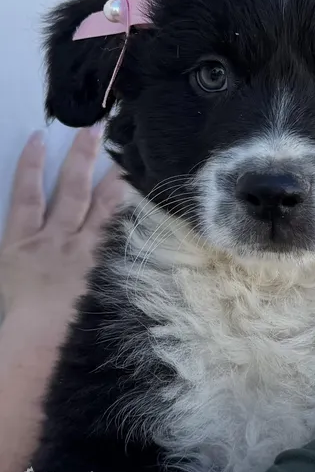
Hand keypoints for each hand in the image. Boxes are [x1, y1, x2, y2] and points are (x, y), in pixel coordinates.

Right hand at [0, 128, 124, 320]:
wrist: (38, 341)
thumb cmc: (11, 319)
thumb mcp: (0, 281)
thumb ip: (12, 264)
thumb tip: (19, 243)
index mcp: (20, 245)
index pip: (25, 195)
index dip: (29, 165)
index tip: (38, 138)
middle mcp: (54, 240)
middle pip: (70, 189)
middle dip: (80, 157)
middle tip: (93, 129)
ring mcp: (83, 253)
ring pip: (101, 207)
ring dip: (113, 180)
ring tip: (124, 157)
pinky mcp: (104, 268)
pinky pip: (120, 236)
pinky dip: (130, 217)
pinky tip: (143, 201)